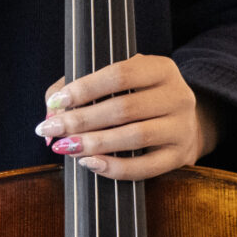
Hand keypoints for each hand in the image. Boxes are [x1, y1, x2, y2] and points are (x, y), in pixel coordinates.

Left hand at [37, 54, 220, 180]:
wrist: (186, 124)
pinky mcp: (179, 156)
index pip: (120, 75)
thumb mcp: (119, 83)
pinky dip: (115, 168)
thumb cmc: (140, 99)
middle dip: (81, 120)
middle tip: (50, 129)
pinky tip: (90, 163)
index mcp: (161, 68)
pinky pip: (146, 167)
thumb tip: (51, 111)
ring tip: (65, 147)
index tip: (57, 102)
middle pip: (123, 108)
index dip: (85, 89)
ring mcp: (181, 127)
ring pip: (134, 137)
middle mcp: (177, 95)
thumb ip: (82, 89)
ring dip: (94, 143)